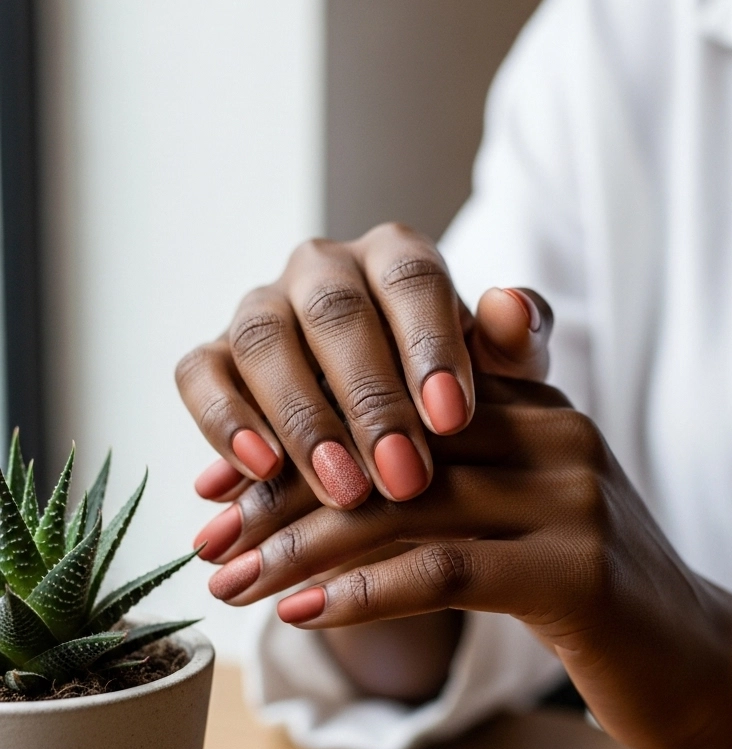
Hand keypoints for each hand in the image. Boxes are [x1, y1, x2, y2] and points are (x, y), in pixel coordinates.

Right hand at [176, 222, 549, 561]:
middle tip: (404, 475)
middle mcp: (322, 269)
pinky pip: (200, 375)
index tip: (452, 420)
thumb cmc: (452, 404)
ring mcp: (261, 309)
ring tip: (343, 490)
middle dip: (369, 398)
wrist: (392, 444)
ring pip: (263, 338)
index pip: (410, 278)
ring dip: (301, 418)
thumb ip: (515, 346)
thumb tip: (514, 307)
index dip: (430, 345)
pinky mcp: (211, 357)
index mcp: (395, 257)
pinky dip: (224, 422)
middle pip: (334, 310)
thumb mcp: (500, 383)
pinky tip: (261, 474)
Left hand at [204, 381, 731, 748]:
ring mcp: (569, 499)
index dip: (293, 447)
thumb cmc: (587, 595)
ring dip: (301, 549)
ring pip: (404, 507)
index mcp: (532, 406)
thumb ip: (443, 485)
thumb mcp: (516, 519)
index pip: (386, 408)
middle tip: (208, 543)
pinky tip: (300, 616)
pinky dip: (362, 594)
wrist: (695, 660)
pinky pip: (445, 571)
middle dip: (281, 499)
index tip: (217, 494)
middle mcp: (553, 434)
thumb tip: (322, 494)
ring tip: (233, 584)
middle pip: (383, 450)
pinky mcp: (576, 571)